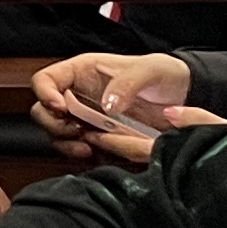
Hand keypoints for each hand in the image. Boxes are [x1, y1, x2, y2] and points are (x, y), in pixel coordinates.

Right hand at [29, 50, 226, 166]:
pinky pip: (79, 151)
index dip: (45, 94)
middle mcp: (78, 96)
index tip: (61, 107)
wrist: (184, 96)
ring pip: (57, 135)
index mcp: (81, 72)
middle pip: (43, 112)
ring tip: (87, 148)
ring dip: (66, 144)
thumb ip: (127, 83)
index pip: (45, 80)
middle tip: (75, 131)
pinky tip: (98, 155)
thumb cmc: (164, 74)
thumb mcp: (149, 70)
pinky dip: (83, 157)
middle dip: (53, 125)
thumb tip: (107, 105)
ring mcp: (86, 119)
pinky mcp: (98, 139)